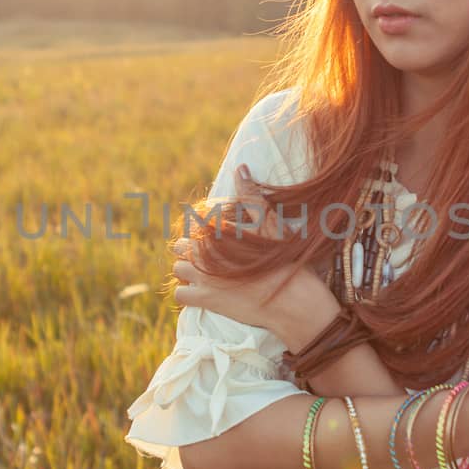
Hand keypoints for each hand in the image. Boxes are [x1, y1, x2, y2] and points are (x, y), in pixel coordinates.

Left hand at [170, 164, 306, 331]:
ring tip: (205, 271)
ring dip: (187, 269)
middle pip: (181, 246)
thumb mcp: (270, 222)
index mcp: (216, 231)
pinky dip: (187, 293)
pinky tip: (202, 291)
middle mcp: (204, 252)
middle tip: (211, 253)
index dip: (201, 229)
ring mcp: (202, 277)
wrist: (290, 299)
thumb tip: (240, 167)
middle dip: (191, 248)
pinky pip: (180, 295)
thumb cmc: (282, 258)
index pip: (193, 224)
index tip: (215, 236)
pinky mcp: (205, 300)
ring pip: (178, 269)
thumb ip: (251, 195)